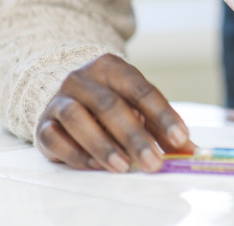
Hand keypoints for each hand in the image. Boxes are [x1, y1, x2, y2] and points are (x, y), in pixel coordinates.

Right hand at [35, 54, 193, 172]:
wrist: (67, 96)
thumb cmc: (109, 102)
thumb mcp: (136, 106)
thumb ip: (160, 126)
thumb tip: (189, 150)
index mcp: (111, 67)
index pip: (141, 90)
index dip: (163, 116)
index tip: (180, 139)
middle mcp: (82, 79)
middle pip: (110, 105)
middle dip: (135, 137)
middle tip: (154, 162)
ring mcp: (59, 100)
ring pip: (78, 119)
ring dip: (103, 145)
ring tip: (124, 166)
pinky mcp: (43, 124)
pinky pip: (56, 139)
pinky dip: (76, 154)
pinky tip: (96, 165)